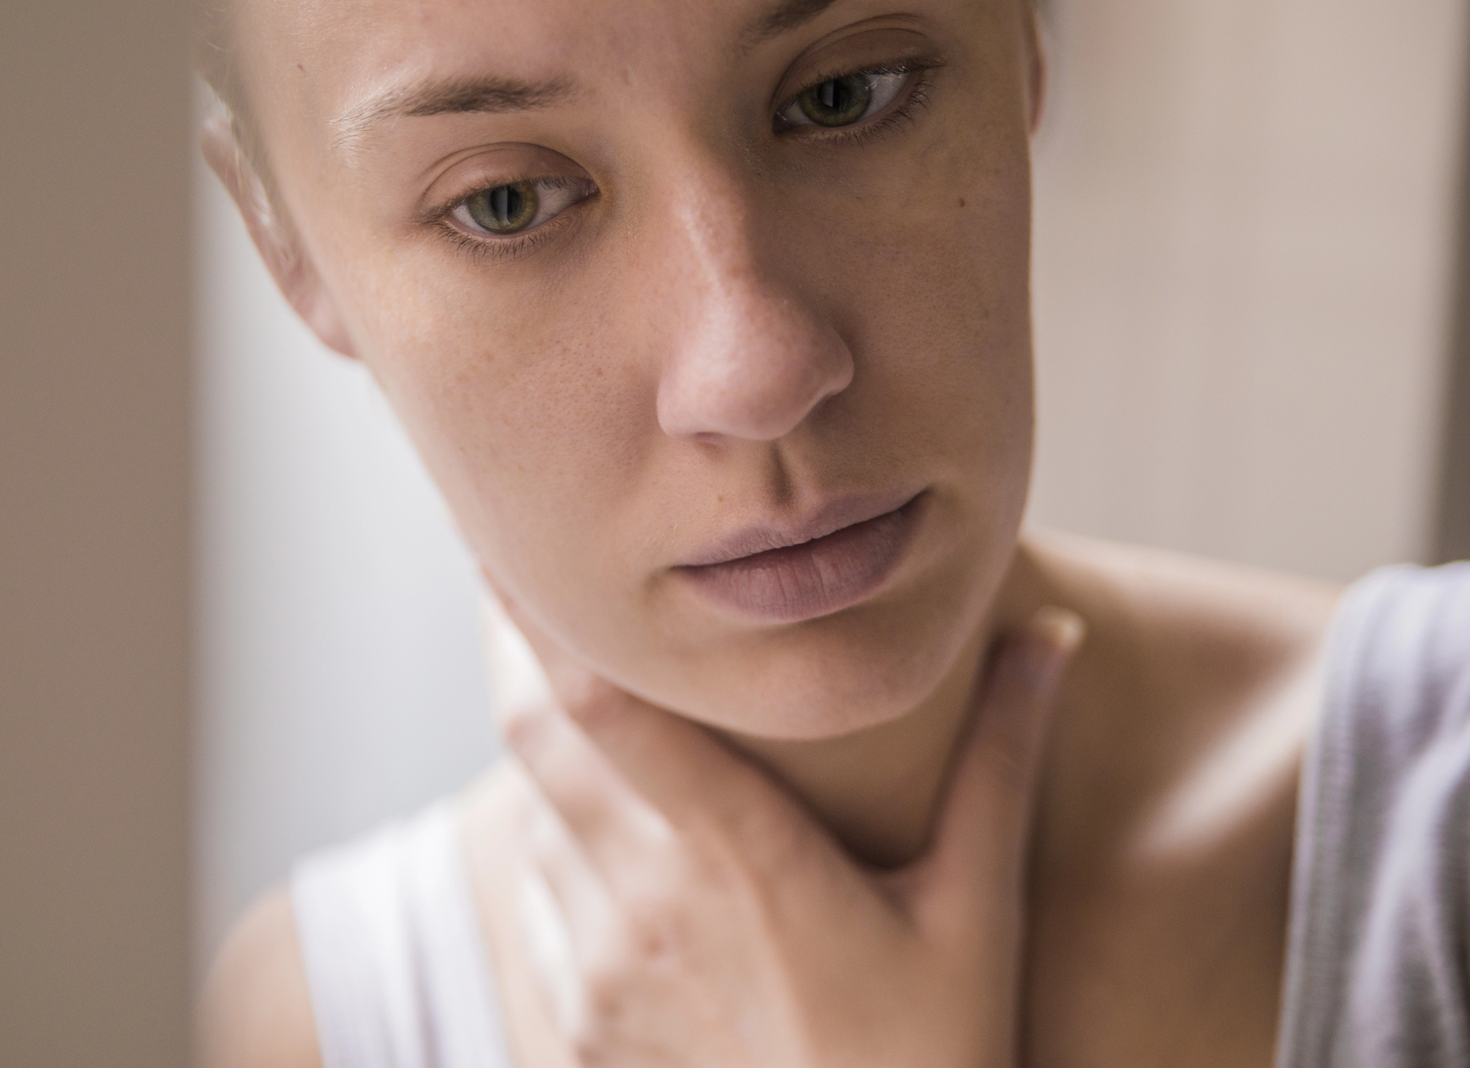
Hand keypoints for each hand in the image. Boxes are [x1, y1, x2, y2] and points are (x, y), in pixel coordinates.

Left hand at [483, 598, 1080, 1067]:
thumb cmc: (936, 1056)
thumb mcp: (978, 909)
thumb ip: (1000, 760)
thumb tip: (1050, 631)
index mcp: (734, 853)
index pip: (599, 701)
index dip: (539, 614)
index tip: (514, 544)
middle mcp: (643, 902)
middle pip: (534, 733)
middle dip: (510, 644)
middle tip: (513, 578)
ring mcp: (601, 970)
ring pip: (534, 814)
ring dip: (546, 751)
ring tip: (567, 691)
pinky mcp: (580, 1026)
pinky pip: (542, 899)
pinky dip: (554, 844)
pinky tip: (599, 830)